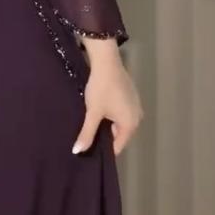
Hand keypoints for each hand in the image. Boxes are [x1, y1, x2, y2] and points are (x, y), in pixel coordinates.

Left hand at [71, 40, 142, 156]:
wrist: (107, 62)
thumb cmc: (101, 89)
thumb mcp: (93, 113)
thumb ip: (87, 133)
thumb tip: (77, 152)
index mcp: (131, 124)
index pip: (118, 146)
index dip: (103, 151)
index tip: (88, 152)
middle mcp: (137, 117)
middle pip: (119, 135)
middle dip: (104, 138)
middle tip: (87, 140)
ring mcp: (136, 106)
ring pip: (119, 124)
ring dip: (106, 126)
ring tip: (90, 127)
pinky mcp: (131, 97)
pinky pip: (121, 114)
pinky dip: (111, 116)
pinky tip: (98, 113)